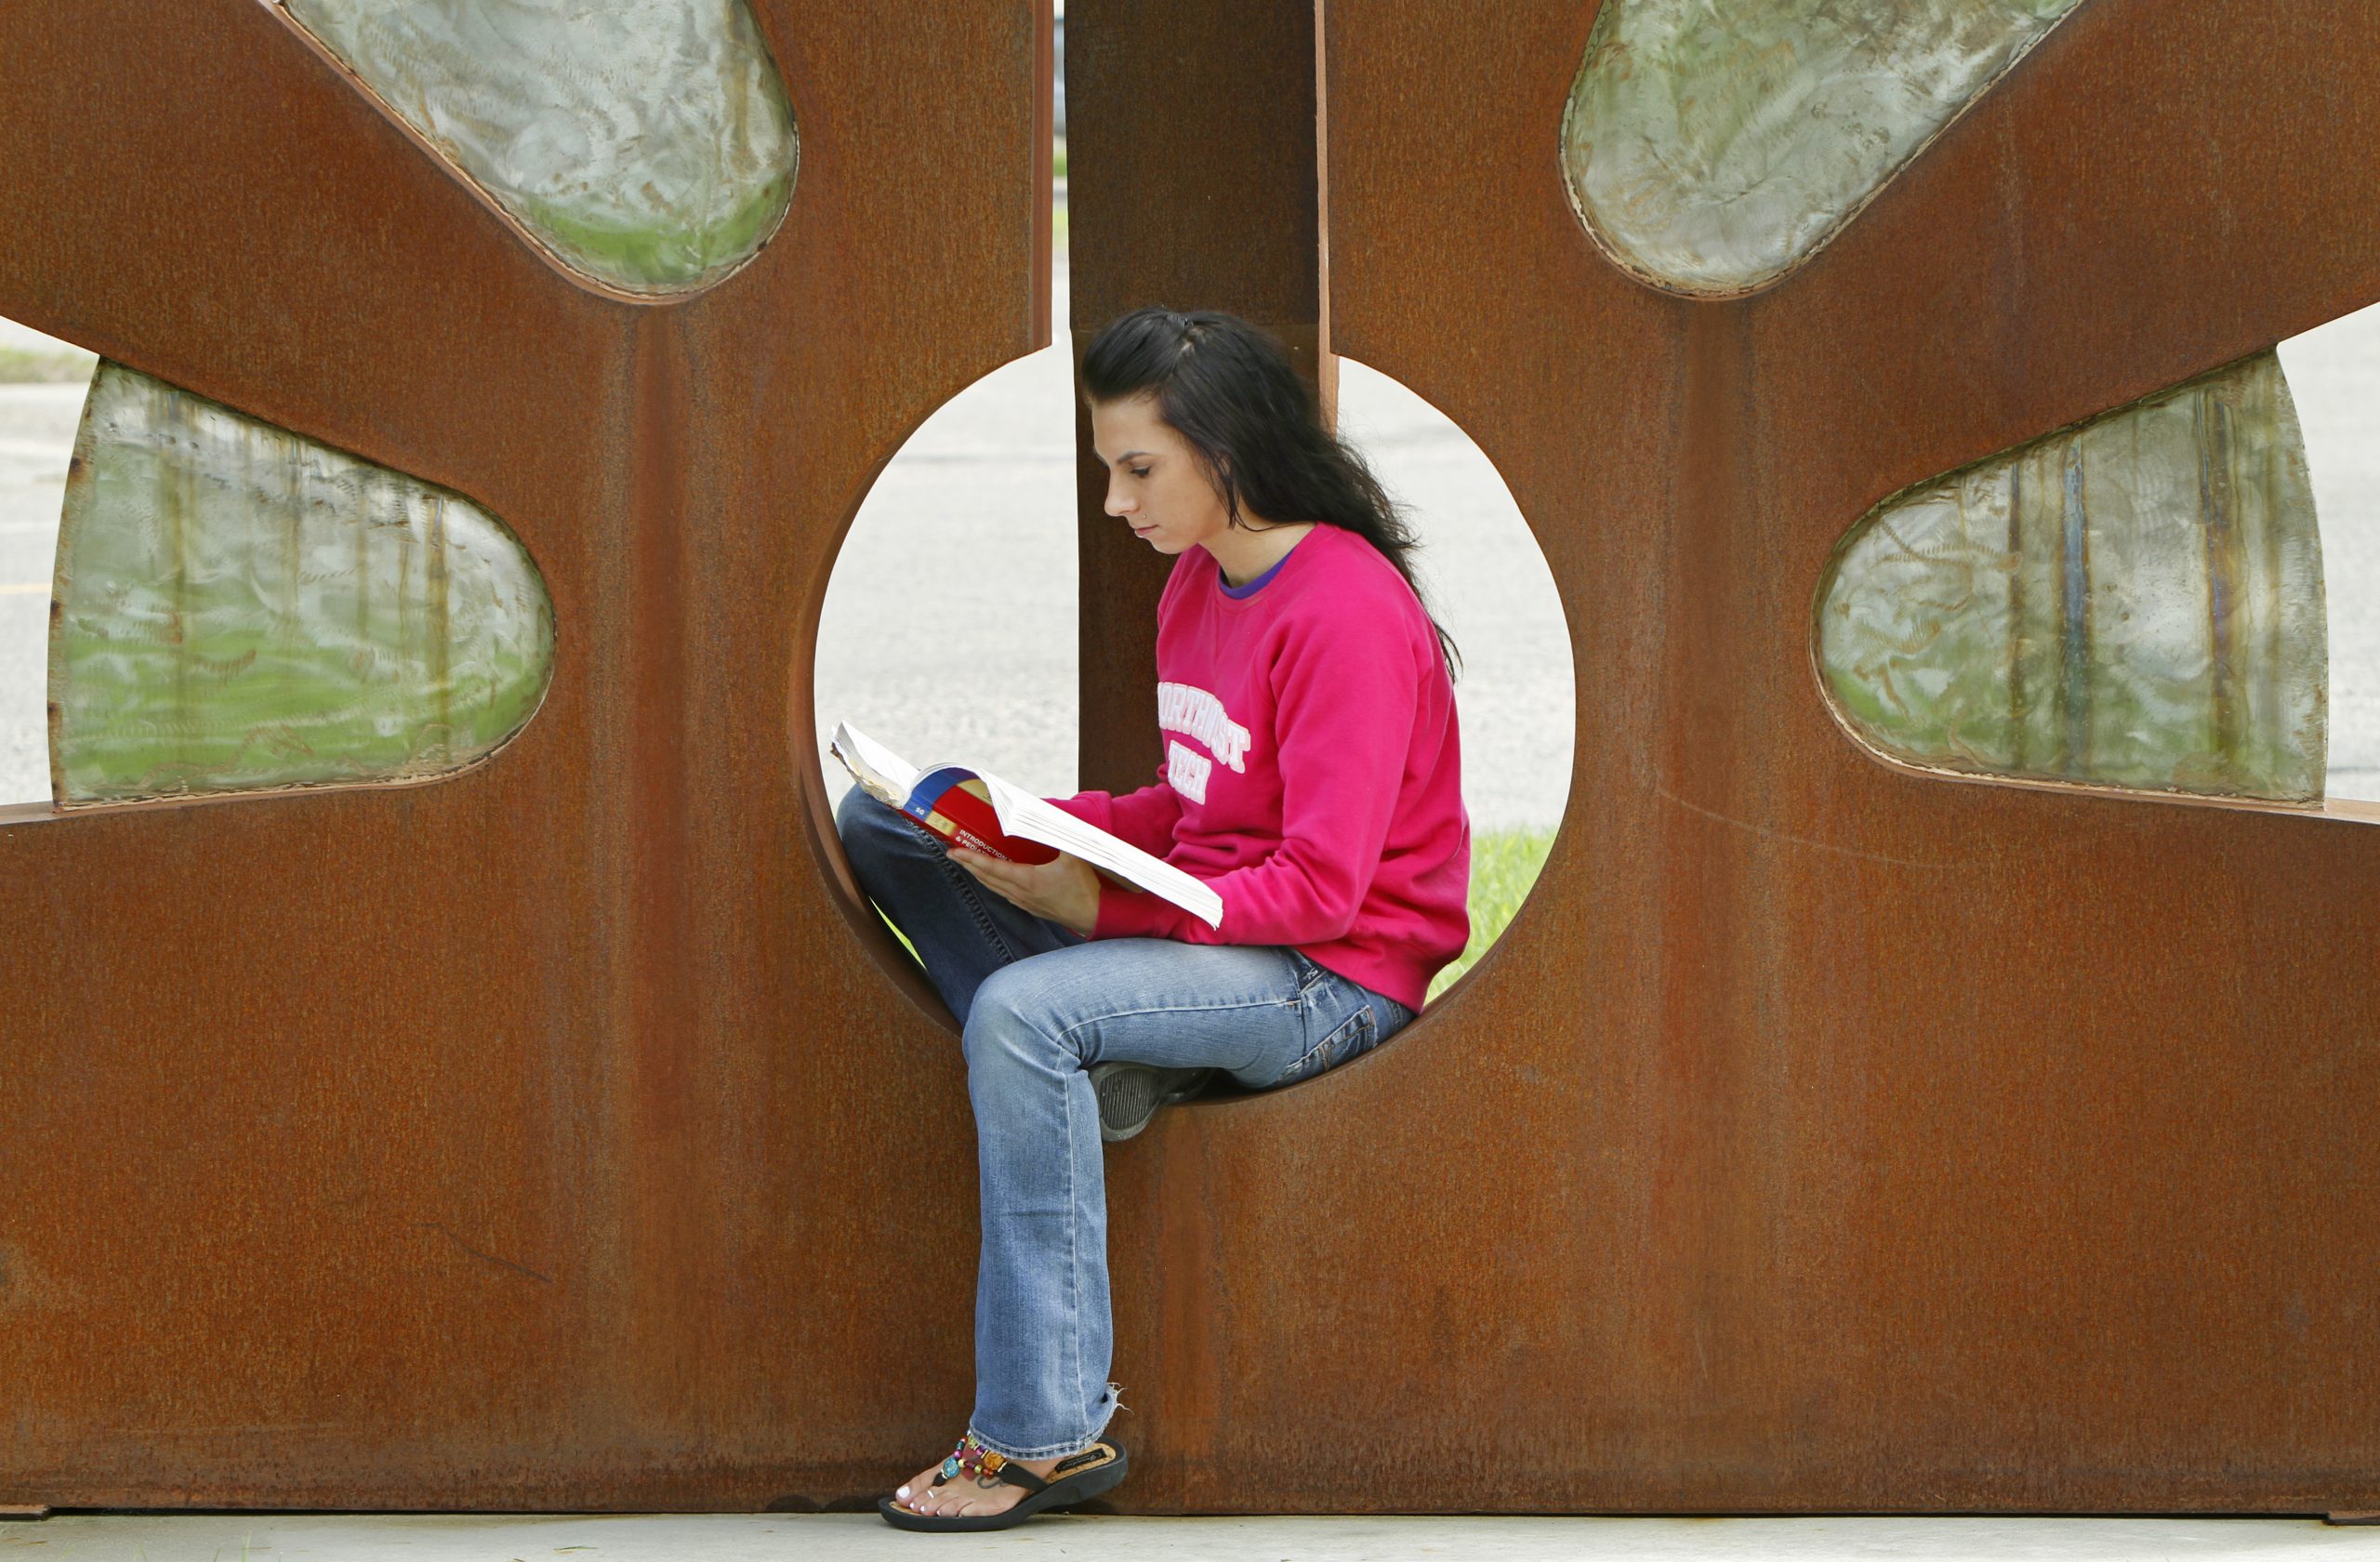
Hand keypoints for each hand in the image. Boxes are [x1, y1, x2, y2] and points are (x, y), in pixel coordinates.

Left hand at [947, 846, 1101, 937]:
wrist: (1095, 915)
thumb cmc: (1085, 887)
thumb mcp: (1074, 856)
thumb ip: (1060, 835)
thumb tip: (1050, 818)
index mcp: (1028, 880)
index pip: (992, 868)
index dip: (972, 859)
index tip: (955, 852)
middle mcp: (1022, 893)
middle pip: (987, 878)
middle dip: (968, 865)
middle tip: (953, 854)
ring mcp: (1026, 903)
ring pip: (995, 888)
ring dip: (979, 876)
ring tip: (968, 865)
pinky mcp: (1032, 908)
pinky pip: (1005, 895)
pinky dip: (993, 885)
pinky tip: (993, 881)